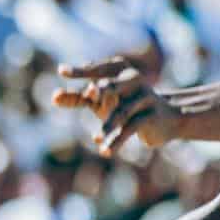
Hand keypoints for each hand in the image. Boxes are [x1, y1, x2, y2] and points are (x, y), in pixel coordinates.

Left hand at [54, 59, 181, 155]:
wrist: (165, 118)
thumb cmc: (126, 105)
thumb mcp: (102, 101)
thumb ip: (80, 98)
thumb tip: (54, 97)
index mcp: (119, 70)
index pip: (98, 69)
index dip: (81, 71)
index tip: (61, 71)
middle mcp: (132, 80)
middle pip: (112, 86)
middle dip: (101, 90)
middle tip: (90, 95)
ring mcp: (143, 97)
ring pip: (122, 112)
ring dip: (109, 126)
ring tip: (97, 138)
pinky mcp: (150, 116)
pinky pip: (131, 128)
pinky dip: (117, 140)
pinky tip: (104, 150)